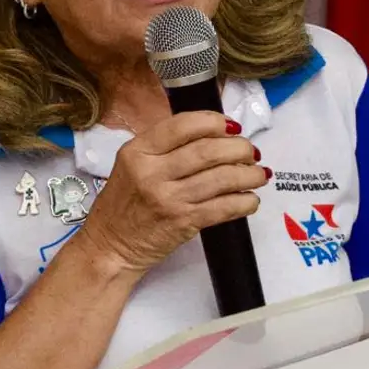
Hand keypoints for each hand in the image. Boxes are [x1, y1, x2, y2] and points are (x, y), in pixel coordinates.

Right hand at [74, 112, 269, 274]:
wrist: (110, 246)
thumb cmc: (123, 204)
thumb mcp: (131, 164)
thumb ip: (164, 147)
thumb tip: (212, 134)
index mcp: (138, 151)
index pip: (182, 126)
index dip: (214, 122)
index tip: (231, 126)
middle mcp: (152, 172)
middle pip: (208, 151)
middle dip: (239, 148)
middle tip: (250, 151)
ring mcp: (168, 199)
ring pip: (221, 178)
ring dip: (249, 174)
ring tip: (259, 174)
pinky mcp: (183, 223)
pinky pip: (223, 208)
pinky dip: (244, 202)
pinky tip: (250, 199)